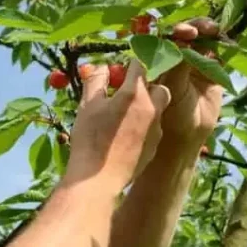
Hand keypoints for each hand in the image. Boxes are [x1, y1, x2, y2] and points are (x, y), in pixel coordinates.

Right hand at [64, 58, 171, 192]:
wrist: (98, 180)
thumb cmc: (89, 139)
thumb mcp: (87, 105)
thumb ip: (95, 80)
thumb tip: (102, 67)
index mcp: (134, 94)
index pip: (139, 66)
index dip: (129, 66)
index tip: (120, 72)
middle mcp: (151, 109)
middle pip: (158, 86)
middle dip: (146, 86)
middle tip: (127, 93)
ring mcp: (156, 129)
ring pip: (159, 108)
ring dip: (147, 105)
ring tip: (126, 115)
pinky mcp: (155, 146)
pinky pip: (155, 128)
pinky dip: (145, 125)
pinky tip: (128, 135)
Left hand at [153, 18, 224, 145]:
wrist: (188, 134)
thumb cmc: (171, 114)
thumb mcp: (172, 88)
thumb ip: (178, 65)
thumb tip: (184, 42)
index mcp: (159, 58)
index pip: (166, 36)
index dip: (175, 30)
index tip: (185, 32)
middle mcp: (175, 56)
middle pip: (185, 33)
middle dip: (194, 27)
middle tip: (204, 29)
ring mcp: (193, 61)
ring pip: (202, 39)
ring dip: (208, 32)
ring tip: (215, 30)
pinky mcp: (211, 69)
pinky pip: (217, 53)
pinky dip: (223, 46)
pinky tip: (229, 43)